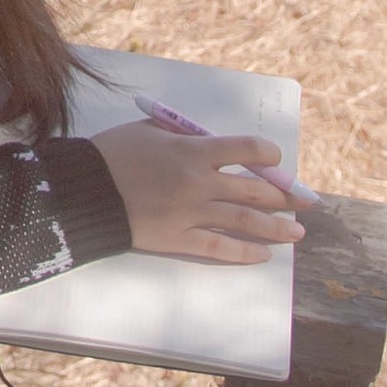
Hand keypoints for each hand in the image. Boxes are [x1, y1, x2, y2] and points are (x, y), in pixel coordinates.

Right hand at [87, 123, 307, 263]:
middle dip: (285, 196)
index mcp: (194, 150)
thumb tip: (211, 141)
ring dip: (277, 228)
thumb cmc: (112, 153)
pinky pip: (219, 248)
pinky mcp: (178, 239)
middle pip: (255, 189)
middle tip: (304, 203)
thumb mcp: (147, 130)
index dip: (269, 155)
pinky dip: (244, 253)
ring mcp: (191, 214)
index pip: (248, 149)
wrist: (82, 191)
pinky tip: (262, 255)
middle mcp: (200, 182)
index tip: (277, 161)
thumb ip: (182, 134)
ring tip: (297, 233)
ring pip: (245, 221)